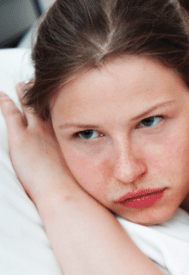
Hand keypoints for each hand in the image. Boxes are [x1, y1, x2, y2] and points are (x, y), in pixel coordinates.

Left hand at [0, 85, 75, 204]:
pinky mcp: (20, 138)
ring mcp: (37, 131)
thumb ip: (87, 159)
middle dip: (44, 93)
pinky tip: (1, 96)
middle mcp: (55, 128)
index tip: (61, 94)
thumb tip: (93, 164)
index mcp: (70, 134)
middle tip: (39, 82)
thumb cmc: (76, 187)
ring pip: (29, 105)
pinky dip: (5, 103)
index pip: (63, 112)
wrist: (63, 192)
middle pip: (48, 104)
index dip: (60, 102)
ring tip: (21, 85)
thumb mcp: (87, 167)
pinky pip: (11, 114)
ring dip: (24, 93)